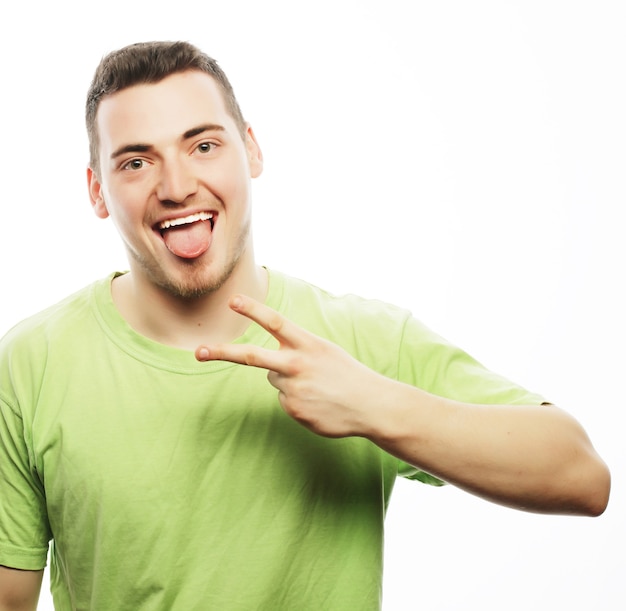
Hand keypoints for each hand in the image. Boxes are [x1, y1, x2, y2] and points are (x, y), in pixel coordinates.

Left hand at [195, 295, 385, 437]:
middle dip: (223, 353)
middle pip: (252, 356)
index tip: (233, 300)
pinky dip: (297, 399)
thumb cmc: (347, 374)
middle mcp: (296, 365)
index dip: (253, 310)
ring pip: (274, 378)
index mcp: (307, 344)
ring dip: (289, 380)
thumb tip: (267, 369)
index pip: (275, 322)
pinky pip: (284, 399)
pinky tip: (317, 402)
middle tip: (199, 352)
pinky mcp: (293, 410)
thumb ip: (296, 352)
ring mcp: (293, 389)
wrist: (371, 405)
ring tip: (317, 387)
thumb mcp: (325, 351)